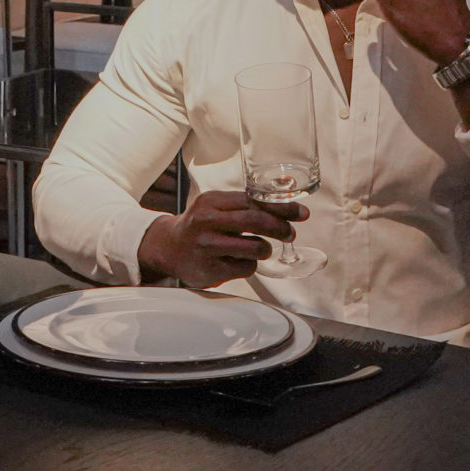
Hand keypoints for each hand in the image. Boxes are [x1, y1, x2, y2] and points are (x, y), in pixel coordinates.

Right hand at [137, 190, 306, 287]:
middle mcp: (207, 222)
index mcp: (211, 201)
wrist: (169, 248)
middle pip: (256, 221)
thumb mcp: (216, 206)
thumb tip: (285, 200)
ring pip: (255, 248)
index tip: (300, 213)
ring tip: (261, 248)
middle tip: (290, 233)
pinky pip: (246, 268)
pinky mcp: (210, 270)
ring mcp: (207, 248)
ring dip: (265, 249)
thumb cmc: (201, 225)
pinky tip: (239, 260)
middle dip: (280, 228)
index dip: (281, 207)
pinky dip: (251, 264)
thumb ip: (245, 203)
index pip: (253, 201)